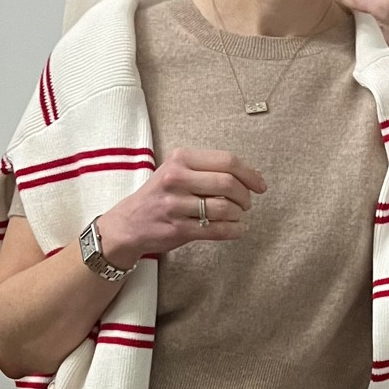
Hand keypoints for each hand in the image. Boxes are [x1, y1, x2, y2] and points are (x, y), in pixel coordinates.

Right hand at [97, 147, 266, 266]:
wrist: (128, 223)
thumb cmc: (159, 195)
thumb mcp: (176, 170)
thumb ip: (207, 169)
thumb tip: (250, 175)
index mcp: (180, 158)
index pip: (227, 161)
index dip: (250, 174)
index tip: (260, 185)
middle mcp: (177, 179)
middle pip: (229, 184)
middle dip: (245, 196)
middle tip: (246, 203)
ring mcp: (176, 205)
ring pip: (225, 208)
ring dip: (239, 215)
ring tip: (238, 216)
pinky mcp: (178, 229)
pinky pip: (217, 230)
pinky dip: (234, 230)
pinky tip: (236, 229)